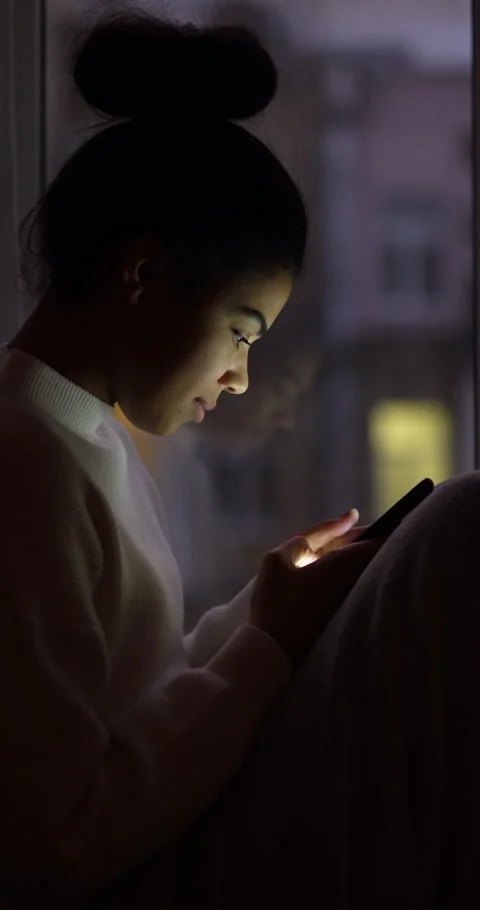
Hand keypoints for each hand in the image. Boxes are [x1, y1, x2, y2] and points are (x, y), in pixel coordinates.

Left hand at [250, 511, 382, 666]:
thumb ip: (351, 556)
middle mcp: (279, 572)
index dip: (338, 525)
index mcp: (281, 557)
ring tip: (368, 561)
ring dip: (344, 565)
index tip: (354, 514)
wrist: (273, 659)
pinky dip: (336, 583)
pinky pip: (317, 590)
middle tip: (373, 541)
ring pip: (319, 572)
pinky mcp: (290, 615)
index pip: (315, 535)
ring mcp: (282, 594)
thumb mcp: (328, 577)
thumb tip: (374, 544)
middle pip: (319, 553)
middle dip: (346, 546)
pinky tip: (352, 587)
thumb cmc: (298, 612)